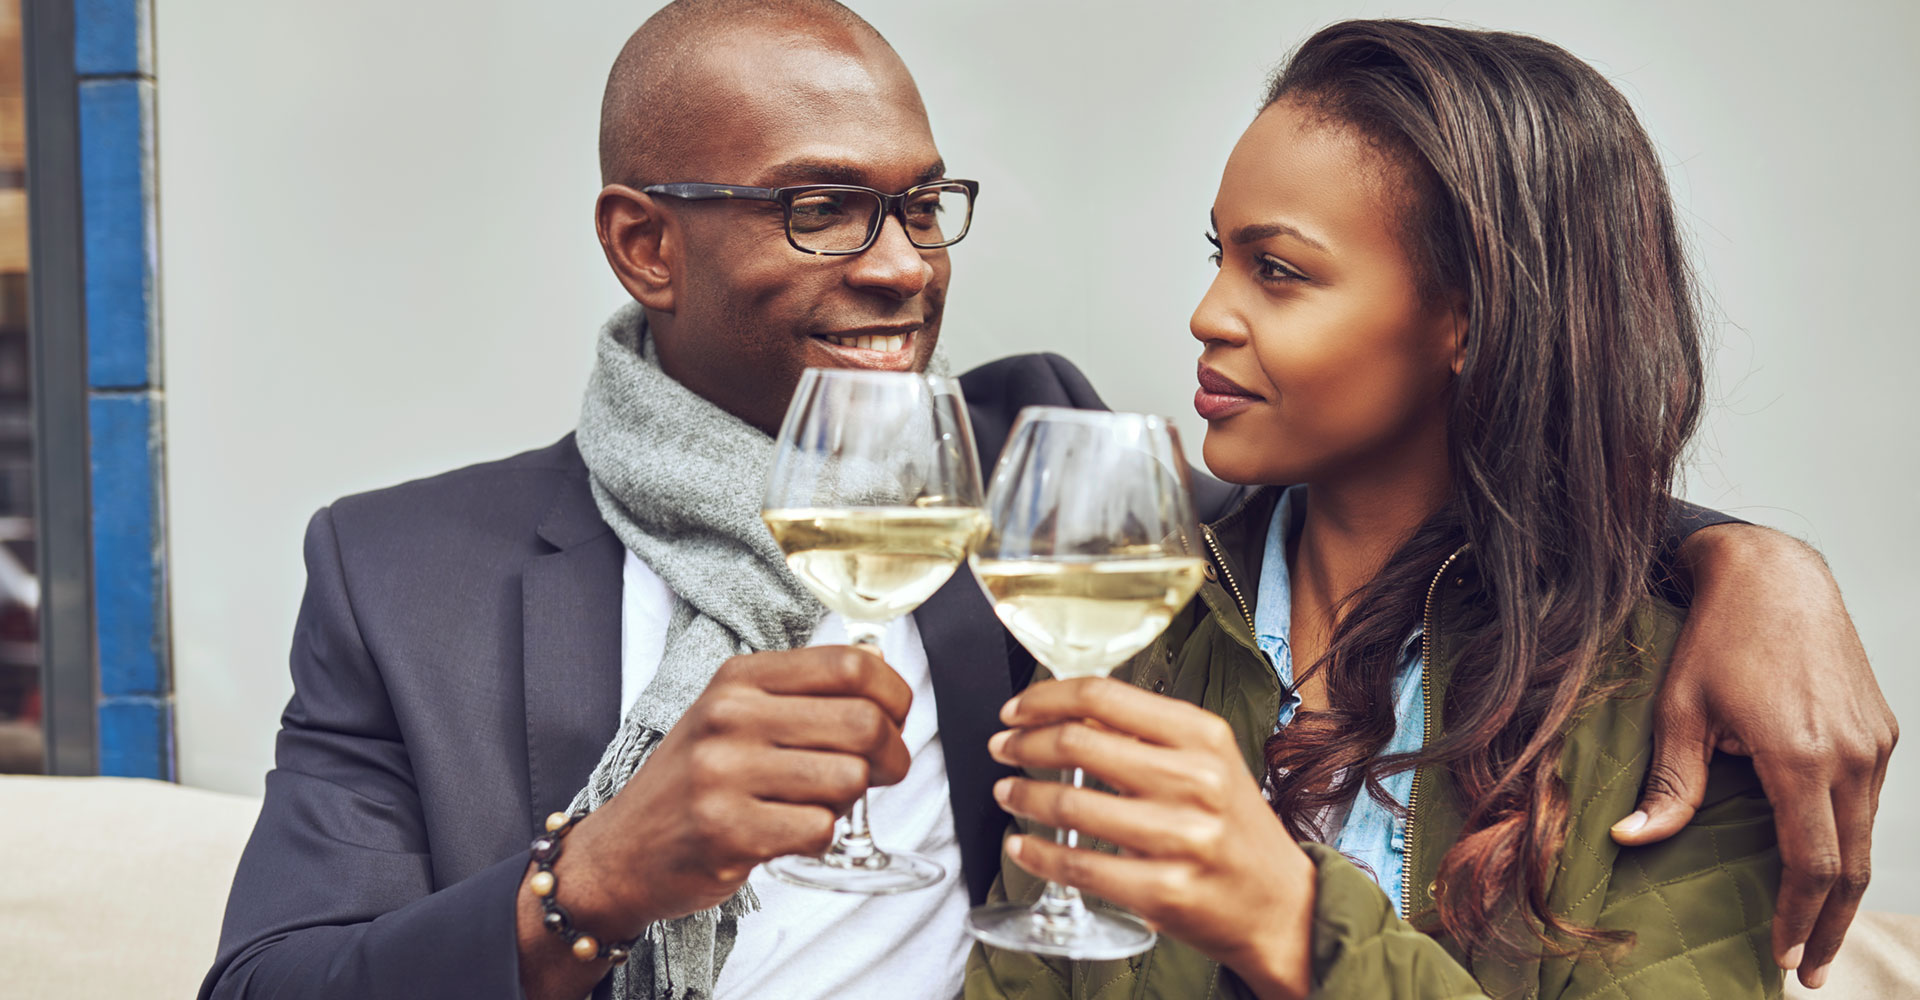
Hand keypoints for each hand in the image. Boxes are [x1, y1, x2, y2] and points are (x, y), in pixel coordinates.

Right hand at [557, 645, 912, 930]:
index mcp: (740, 678)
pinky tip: (786, 833)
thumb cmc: (693, 781)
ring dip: (849, 802)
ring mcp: (725, 775)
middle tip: (880, 774)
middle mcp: (731, 717)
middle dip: (890, 756)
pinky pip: (821, 830)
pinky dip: (818, 838)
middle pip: (864, 723)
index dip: (895, 695)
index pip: (851, 665)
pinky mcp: (729, 832)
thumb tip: (885, 684)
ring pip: (849, 779)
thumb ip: (800, 694)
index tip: (896, 720)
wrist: (622, 850)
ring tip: (815, 804)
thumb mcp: (733, 714)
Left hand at [988, 678, 1314, 999]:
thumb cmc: (1234, 829)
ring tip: (1007, 794)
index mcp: (1203, 736)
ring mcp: (1181, 837)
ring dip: (1023, 796)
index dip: (1045, 699)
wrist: (1283, 906)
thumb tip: (1068, 715)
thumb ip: (1146, 736)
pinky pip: (1079, 866)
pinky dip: (1037, 855)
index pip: (1104, 697)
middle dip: (1024, 744)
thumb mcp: (1208, 763)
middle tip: (1002, 748)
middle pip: (1079, 743)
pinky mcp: (1164, 890)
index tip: (1016, 711)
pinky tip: (1022, 845)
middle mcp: (1195, 780)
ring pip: (1072, 805)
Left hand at [1613, 525, 1896, 989]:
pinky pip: (1868, 802)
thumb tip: (1631, 838)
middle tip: (1805, 967)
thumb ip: (1669, 784)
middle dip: (1829, 922)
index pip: (1812, 862)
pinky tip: (1822, 862)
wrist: (1774, 574)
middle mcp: (1852, 753)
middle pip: (1851, 864)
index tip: (1778, 952)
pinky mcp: (1881, 730)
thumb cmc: (1717, 637)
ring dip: (1842, 886)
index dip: (1796, 915)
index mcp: (1801, 755)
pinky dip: (1848, 840)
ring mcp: (1875, 742)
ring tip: (1813, 927)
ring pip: (1866, 835)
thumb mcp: (1680, 710)